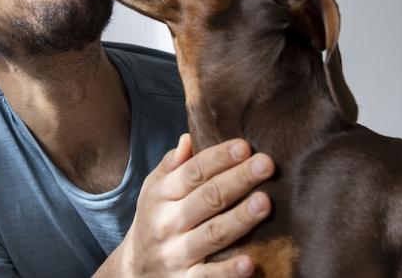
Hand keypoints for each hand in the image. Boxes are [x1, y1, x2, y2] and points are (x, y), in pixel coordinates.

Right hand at [111, 134, 274, 276]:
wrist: (135, 270)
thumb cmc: (154, 219)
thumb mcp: (154, 189)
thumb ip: (171, 165)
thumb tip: (189, 137)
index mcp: (162, 195)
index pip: (192, 172)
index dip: (218, 158)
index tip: (244, 146)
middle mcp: (169, 223)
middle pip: (207, 198)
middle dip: (237, 179)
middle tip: (266, 164)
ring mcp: (178, 253)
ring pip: (213, 234)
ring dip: (239, 219)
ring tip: (264, 202)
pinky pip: (210, 276)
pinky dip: (228, 271)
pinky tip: (250, 262)